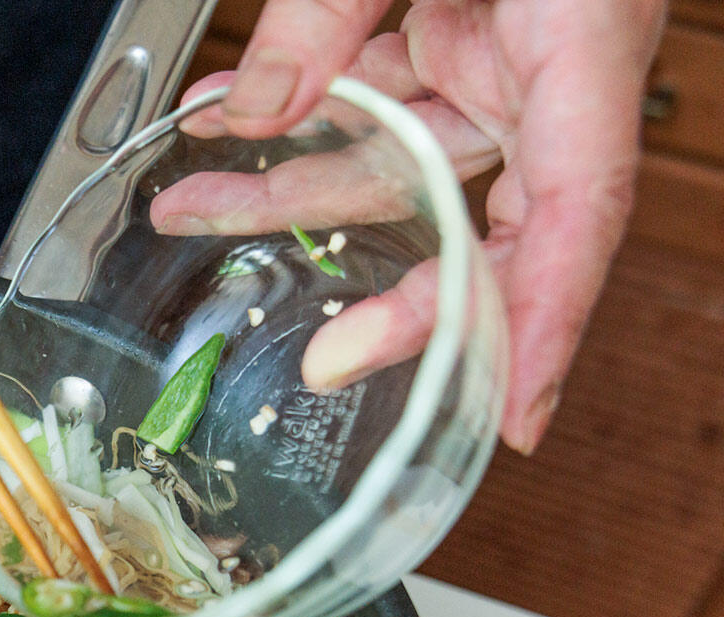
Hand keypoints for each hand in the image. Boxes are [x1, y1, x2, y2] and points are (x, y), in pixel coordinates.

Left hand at [209, 0, 666, 452]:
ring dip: (296, 186)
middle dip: (400, 295)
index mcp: (583, 42)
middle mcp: (553, 65)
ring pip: (410, 162)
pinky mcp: (464, 29)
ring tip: (193, 200)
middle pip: (491, 221)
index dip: (546, 325)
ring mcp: (506, 51)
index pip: (575, 216)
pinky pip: (388, 97)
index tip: (517, 415)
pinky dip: (312, 110)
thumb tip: (257, 109)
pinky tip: (233, 122)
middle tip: (323, 359)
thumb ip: (333, 8)